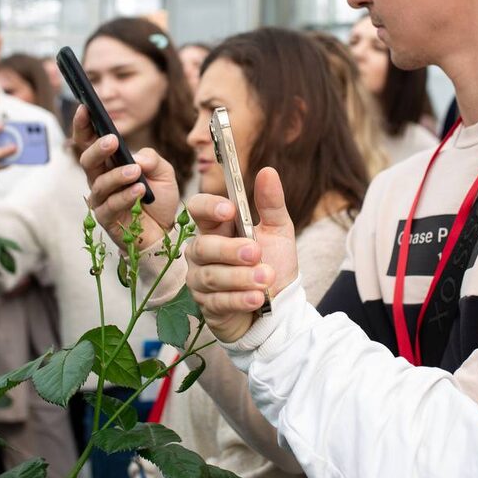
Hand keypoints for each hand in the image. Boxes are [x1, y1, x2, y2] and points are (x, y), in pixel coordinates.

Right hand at [73, 105, 180, 251]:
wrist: (165, 232)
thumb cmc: (159, 200)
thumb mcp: (164, 173)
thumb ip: (153, 159)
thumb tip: (136, 158)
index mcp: (109, 163)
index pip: (90, 141)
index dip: (84, 125)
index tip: (86, 108)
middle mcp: (100, 179)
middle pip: (87, 160)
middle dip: (98, 148)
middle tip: (113, 140)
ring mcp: (101, 200)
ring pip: (99, 184)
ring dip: (117, 175)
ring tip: (135, 172)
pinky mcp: (106, 219)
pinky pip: (110, 206)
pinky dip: (125, 196)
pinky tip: (140, 191)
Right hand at [185, 167, 298, 342]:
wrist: (280, 306)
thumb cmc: (274, 264)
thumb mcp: (278, 232)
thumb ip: (271, 203)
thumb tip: (268, 170)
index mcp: (217, 227)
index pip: (197, 209)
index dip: (208, 207)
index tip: (230, 209)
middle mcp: (202, 251)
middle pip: (202, 245)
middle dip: (230, 250)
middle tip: (256, 252)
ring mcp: (201, 280)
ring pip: (210, 275)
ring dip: (241, 277)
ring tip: (266, 279)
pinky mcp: (207, 306)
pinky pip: (217, 301)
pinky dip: (240, 299)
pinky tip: (257, 299)